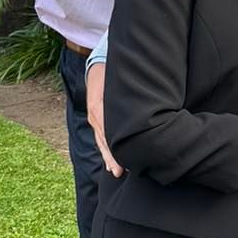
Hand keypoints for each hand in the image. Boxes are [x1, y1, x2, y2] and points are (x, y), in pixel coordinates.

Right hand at [86, 61, 122, 177]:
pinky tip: (109, 162)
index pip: (108, 131)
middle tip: (120, 172)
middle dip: (112, 156)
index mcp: (99, 107)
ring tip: (116, 171)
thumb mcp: (118, 81)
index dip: (115, 147)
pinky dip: (105, 150)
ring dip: (108, 157)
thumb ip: (128, 94)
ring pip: (101, 141)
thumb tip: (144, 104)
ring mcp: (93, 117)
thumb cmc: (113, 73)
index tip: (124, 159)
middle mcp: (95, 114)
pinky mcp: (94, 118)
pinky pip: (99, 137)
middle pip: (104, 139)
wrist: (98, 65)